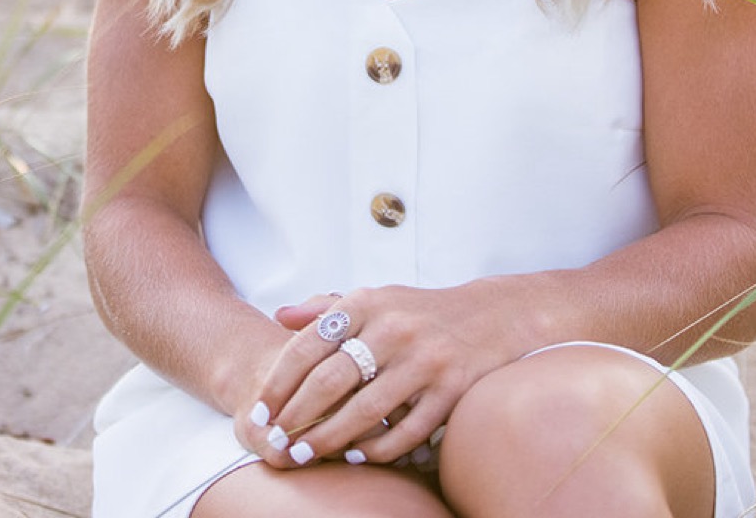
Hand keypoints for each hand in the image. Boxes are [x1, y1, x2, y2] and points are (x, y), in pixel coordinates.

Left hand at [238, 280, 531, 468]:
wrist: (496, 315)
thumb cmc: (422, 312)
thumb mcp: (376, 298)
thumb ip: (327, 308)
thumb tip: (280, 316)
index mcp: (368, 302)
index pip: (308, 345)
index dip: (278, 382)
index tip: (259, 410)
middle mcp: (395, 328)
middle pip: (331, 381)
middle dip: (296, 417)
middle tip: (275, 442)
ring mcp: (425, 360)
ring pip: (365, 410)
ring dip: (329, 439)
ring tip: (304, 455)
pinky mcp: (452, 390)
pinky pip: (407, 430)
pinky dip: (379, 449)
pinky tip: (357, 457)